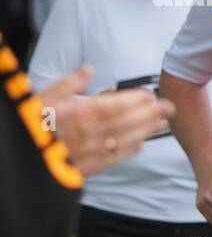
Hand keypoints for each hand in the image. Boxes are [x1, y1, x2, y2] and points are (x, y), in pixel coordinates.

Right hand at [39, 66, 172, 176]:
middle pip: (124, 122)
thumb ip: (67, 83)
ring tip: (162, 124)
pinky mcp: (83, 168)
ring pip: (122, 141)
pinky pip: (110, 160)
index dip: (134, 100)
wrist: (18, 157)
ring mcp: (86, 152)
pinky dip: (127, 152)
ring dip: (145, 132)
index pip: (112, 105)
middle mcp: (85, 133)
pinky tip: (141, 145)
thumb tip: (88, 68)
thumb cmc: (29, 123)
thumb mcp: (41, 97)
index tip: (151, 95)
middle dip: (148, 115)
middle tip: (168, 108)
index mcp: (75, 113)